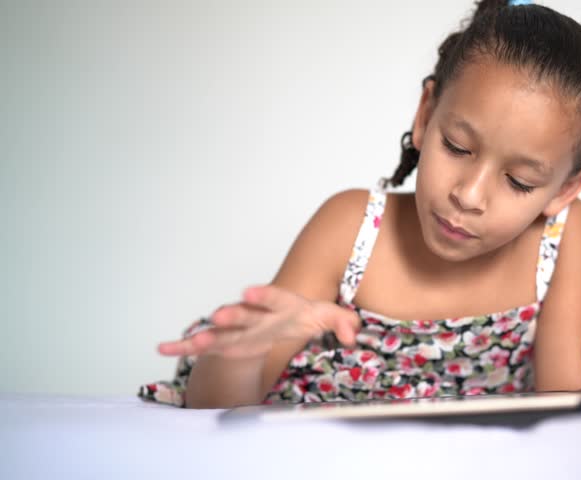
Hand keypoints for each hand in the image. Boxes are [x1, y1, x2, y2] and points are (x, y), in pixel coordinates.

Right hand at [157, 285, 360, 358]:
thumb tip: (351, 335)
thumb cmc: (305, 316)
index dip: (262, 294)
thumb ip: (343, 322)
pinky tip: (164, 347)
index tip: (249, 291)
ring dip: (204, 335)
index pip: (274, 297)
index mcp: (280, 303)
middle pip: (243, 314)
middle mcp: (255, 313)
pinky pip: (205, 344)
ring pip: (220, 330)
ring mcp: (239, 327)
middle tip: (219, 314)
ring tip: (186, 343)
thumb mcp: (328, 317)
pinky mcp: (227, 341)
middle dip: (232, 314)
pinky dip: (185, 346)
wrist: (287, 315)